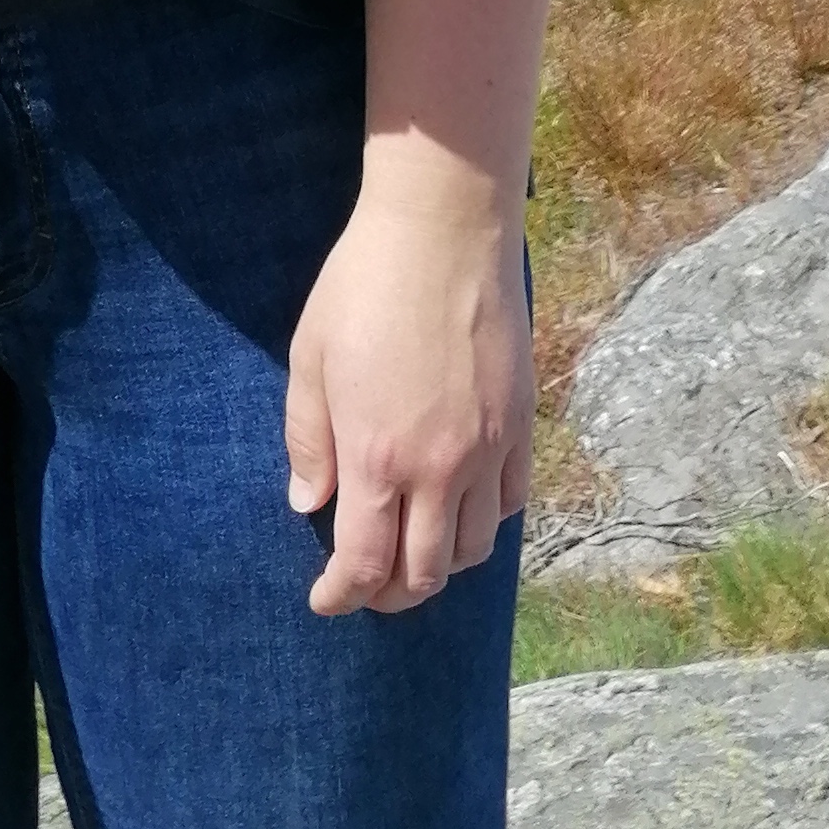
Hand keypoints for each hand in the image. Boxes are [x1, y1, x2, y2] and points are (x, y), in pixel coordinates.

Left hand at [283, 176, 530, 619]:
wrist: (444, 229)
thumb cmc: (363, 283)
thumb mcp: (310, 356)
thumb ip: (307, 439)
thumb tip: (307, 504)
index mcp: (376, 456)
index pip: (362, 562)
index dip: (341, 595)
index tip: (324, 600)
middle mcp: (439, 469)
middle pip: (422, 575)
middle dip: (387, 597)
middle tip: (364, 589)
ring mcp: (488, 450)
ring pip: (471, 551)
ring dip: (437, 569)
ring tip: (410, 555)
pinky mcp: (521, 427)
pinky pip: (509, 505)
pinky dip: (482, 526)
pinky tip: (459, 512)